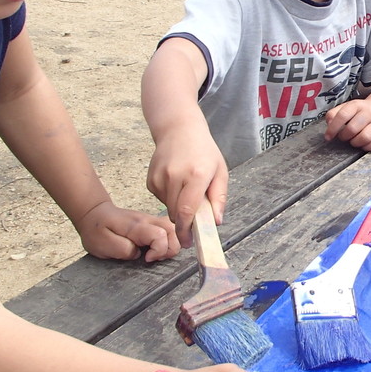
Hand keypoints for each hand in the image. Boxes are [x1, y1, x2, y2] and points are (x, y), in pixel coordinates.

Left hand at [77, 201, 179, 262]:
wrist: (93, 214)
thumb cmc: (96, 229)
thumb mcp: (103, 244)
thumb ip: (123, 250)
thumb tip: (138, 254)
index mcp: (136, 225)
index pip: (160, 236)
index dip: (158, 251)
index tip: (146, 259)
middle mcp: (147, 220)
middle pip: (172, 231)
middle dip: (170, 249)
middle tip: (155, 258)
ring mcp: (151, 220)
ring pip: (173, 229)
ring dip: (171, 244)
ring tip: (157, 254)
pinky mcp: (151, 223)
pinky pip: (168, 229)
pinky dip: (169, 240)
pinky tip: (158, 248)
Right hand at [146, 128, 229, 246]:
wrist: (179, 129)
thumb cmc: (203, 150)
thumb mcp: (220, 171)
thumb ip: (218, 197)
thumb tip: (216, 221)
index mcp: (196, 175)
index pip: (187, 211)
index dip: (187, 231)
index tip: (189, 242)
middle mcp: (176, 176)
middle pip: (175, 213)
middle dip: (184, 223)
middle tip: (193, 223)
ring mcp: (160, 177)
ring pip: (167, 207)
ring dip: (177, 208)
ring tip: (187, 191)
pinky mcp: (151, 179)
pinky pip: (160, 199)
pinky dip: (169, 198)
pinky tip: (176, 183)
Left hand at [325, 97, 370, 150]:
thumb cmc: (361, 111)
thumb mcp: (346, 107)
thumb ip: (334, 114)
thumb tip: (329, 124)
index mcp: (357, 105)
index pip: (342, 116)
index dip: (333, 128)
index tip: (328, 136)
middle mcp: (369, 113)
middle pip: (352, 128)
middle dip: (344, 136)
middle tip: (343, 137)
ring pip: (364, 138)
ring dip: (355, 142)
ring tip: (353, 140)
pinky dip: (366, 147)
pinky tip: (363, 143)